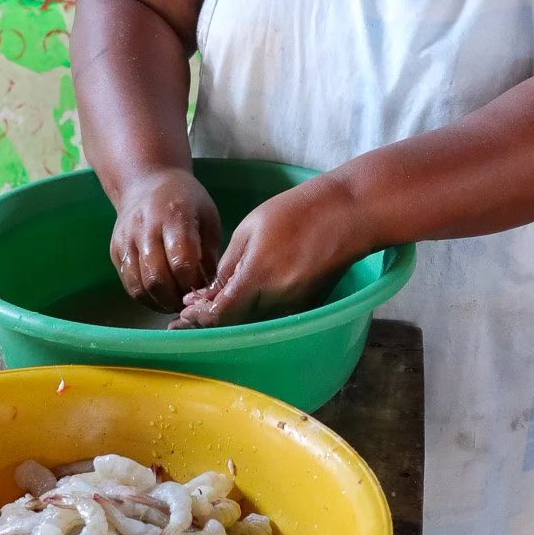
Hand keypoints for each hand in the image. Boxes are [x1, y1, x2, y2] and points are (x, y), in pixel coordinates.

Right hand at [110, 169, 220, 310]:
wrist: (147, 182)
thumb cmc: (186, 201)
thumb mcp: (208, 217)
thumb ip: (211, 253)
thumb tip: (210, 288)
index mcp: (174, 216)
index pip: (181, 262)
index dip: (192, 283)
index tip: (202, 289)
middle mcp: (145, 228)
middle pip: (156, 278)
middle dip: (175, 298)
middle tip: (188, 302)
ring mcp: (126, 240)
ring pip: (138, 285)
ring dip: (158, 302)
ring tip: (174, 302)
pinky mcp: (115, 251)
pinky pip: (128, 283)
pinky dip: (145, 297)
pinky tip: (159, 296)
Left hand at [172, 176, 364, 327]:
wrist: (347, 213)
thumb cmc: (296, 212)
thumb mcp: (250, 229)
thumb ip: (228, 265)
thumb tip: (208, 293)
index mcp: (259, 277)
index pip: (221, 313)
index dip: (200, 317)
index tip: (186, 311)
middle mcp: (278, 299)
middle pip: (236, 323)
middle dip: (212, 319)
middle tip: (191, 310)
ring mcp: (296, 305)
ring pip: (254, 322)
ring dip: (232, 316)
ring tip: (212, 301)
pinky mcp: (308, 304)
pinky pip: (273, 315)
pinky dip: (254, 310)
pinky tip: (244, 296)